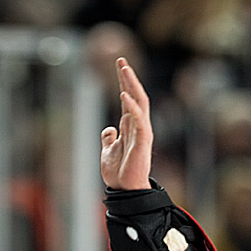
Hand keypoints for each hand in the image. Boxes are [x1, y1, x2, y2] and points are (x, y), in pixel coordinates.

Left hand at [99, 58, 152, 190]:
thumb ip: (109, 138)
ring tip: (124, 70)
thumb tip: (108, 128)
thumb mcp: (108, 151)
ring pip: (140, 103)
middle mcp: (138, 125)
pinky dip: (131, 107)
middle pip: (135, 95)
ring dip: (131, 85)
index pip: (128, 98)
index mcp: (130, 126)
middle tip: (121, 59)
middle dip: (128, 77)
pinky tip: (123, 95)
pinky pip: (139, 120)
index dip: (124, 81)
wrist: (124, 191)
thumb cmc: (119, 173)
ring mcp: (142, 132)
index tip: (119, 64)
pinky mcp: (142, 142)